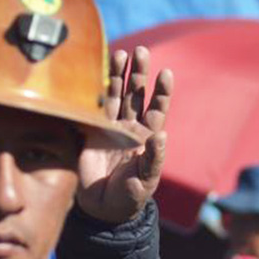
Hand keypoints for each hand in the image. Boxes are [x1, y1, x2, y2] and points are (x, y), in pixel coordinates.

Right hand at [77, 46, 171, 223]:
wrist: (104, 207)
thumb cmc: (131, 195)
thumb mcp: (146, 180)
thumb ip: (153, 159)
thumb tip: (162, 136)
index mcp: (149, 138)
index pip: (157, 109)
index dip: (161, 92)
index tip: (166, 73)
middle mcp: (132, 127)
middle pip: (137, 95)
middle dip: (139, 73)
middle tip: (142, 51)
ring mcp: (111, 127)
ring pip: (116, 95)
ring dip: (118, 75)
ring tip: (120, 53)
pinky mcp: (92, 130)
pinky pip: (95, 106)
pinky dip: (97, 89)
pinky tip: (96, 71)